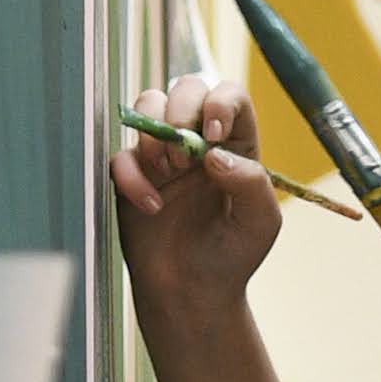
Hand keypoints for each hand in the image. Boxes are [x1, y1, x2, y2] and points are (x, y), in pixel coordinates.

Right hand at [109, 75, 278, 320]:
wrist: (191, 293)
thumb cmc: (232, 257)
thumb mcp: (260, 222)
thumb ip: (250, 182)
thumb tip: (215, 153)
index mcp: (236, 144)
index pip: (230, 96)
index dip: (219, 103)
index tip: (213, 134)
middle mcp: (199, 140)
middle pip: (186, 87)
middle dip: (181, 111)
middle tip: (185, 157)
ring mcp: (163, 154)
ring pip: (149, 105)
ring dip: (155, 133)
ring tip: (167, 173)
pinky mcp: (131, 175)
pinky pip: (120, 154)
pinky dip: (131, 176)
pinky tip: (150, 206)